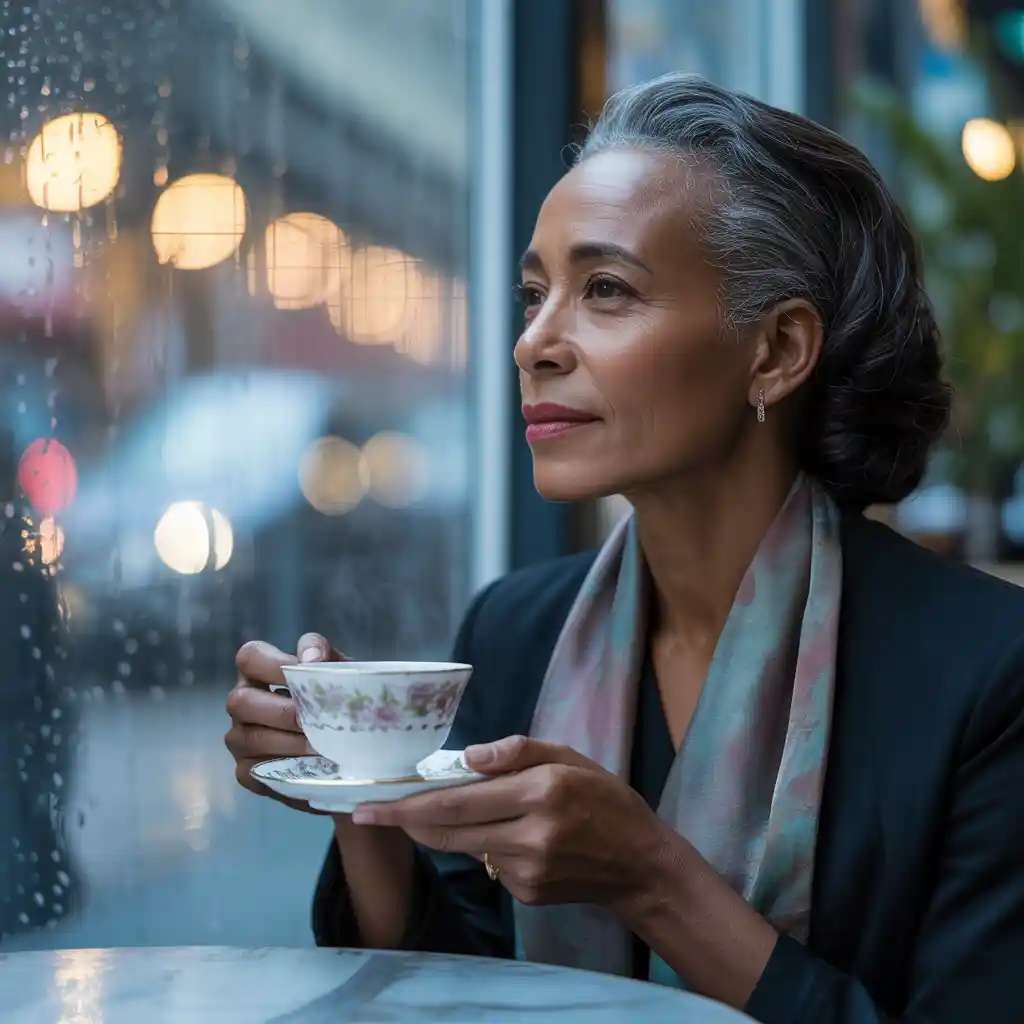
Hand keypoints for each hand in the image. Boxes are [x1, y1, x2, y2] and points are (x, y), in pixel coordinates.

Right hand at [225, 633, 346, 812]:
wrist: (351, 741)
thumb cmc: (335, 695)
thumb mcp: (335, 667)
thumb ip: (322, 652)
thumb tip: (311, 660)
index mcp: (257, 671)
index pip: (249, 657)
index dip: (273, 664)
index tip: (303, 673)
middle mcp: (242, 702)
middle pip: (241, 701)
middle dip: (282, 712)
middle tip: (314, 721)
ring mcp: (239, 738)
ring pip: (249, 738)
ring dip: (288, 743)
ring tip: (320, 747)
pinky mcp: (246, 771)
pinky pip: (254, 771)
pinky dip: (284, 768)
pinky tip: (310, 765)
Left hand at [352, 735, 672, 909]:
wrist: (639, 864)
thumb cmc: (605, 799)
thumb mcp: (569, 757)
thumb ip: (518, 751)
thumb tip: (467, 756)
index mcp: (540, 793)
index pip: (456, 801)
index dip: (407, 805)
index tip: (368, 806)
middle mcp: (529, 836)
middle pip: (447, 830)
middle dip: (404, 821)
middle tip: (370, 811)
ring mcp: (526, 871)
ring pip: (463, 846)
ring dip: (443, 828)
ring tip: (442, 809)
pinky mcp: (525, 893)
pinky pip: (487, 863)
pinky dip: (481, 844)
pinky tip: (505, 833)